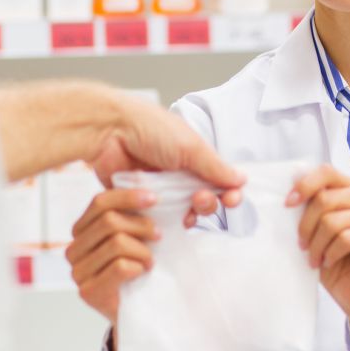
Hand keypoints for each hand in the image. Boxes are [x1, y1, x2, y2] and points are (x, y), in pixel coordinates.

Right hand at [67, 189, 157, 325]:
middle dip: (142, 225)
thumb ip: (131, 215)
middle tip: (159, 236)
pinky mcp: (88, 292)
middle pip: (109, 221)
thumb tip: (147, 189)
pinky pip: (120, 267)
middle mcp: (74, 249)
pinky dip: (138, 267)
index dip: (128, 196)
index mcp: (82, 230)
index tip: (154, 199)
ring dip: (144, 251)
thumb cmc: (137, 268)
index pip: (100, 202)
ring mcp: (78, 272)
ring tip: (151, 260)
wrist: (137, 311)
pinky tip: (142, 273)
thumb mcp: (134, 236)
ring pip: (117, 243)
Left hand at [92, 96, 243, 213]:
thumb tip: (241, 180)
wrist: (108, 131)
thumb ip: (215, 167)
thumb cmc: (150, 129)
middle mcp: (178, 174)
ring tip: (184, 209)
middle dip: (208, 204)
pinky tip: (166, 220)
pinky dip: (164, 221)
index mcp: (193, 157)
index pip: (219, 181)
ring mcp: (159, 189)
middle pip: (204, 200)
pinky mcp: (140, 201)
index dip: (228, 193)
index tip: (231, 200)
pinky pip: (156, 218)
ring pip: (182, 213)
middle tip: (199, 199)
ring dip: (189, 214)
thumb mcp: (190, 146)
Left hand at [288, 166, 349, 350]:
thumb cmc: (330, 256)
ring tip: (314, 258)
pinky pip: (346, 239)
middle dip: (306, 226)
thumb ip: (307, 207)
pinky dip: (331, 253)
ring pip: (333, 222)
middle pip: (325, 199)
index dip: (304, 185)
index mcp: (349, 188)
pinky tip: (329, 261)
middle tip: (301, 245)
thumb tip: (288, 195)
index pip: (327, 171)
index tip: (288, 205)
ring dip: (317, 245)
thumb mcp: (314, 228)